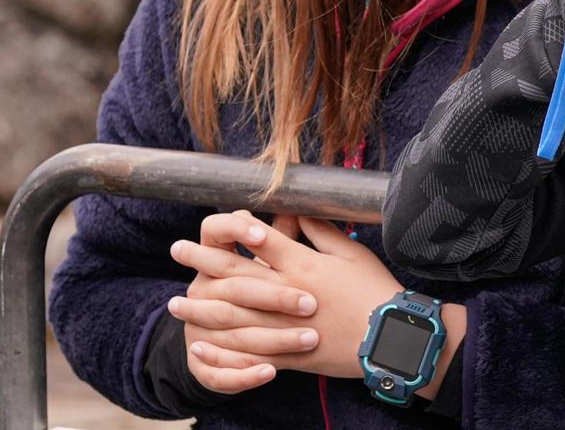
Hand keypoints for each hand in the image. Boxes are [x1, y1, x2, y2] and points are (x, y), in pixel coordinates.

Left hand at [169, 211, 411, 381]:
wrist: (390, 337)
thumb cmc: (375, 290)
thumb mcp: (352, 252)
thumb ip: (321, 232)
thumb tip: (298, 212)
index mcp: (303, 264)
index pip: (260, 240)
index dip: (234, 228)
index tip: (211, 223)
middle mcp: (287, 292)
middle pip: (235, 274)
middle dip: (201, 260)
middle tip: (176, 249)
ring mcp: (284, 325)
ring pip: (231, 316)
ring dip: (199, 309)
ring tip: (175, 303)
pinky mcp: (287, 353)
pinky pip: (245, 352)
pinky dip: (219, 349)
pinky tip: (200, 344)